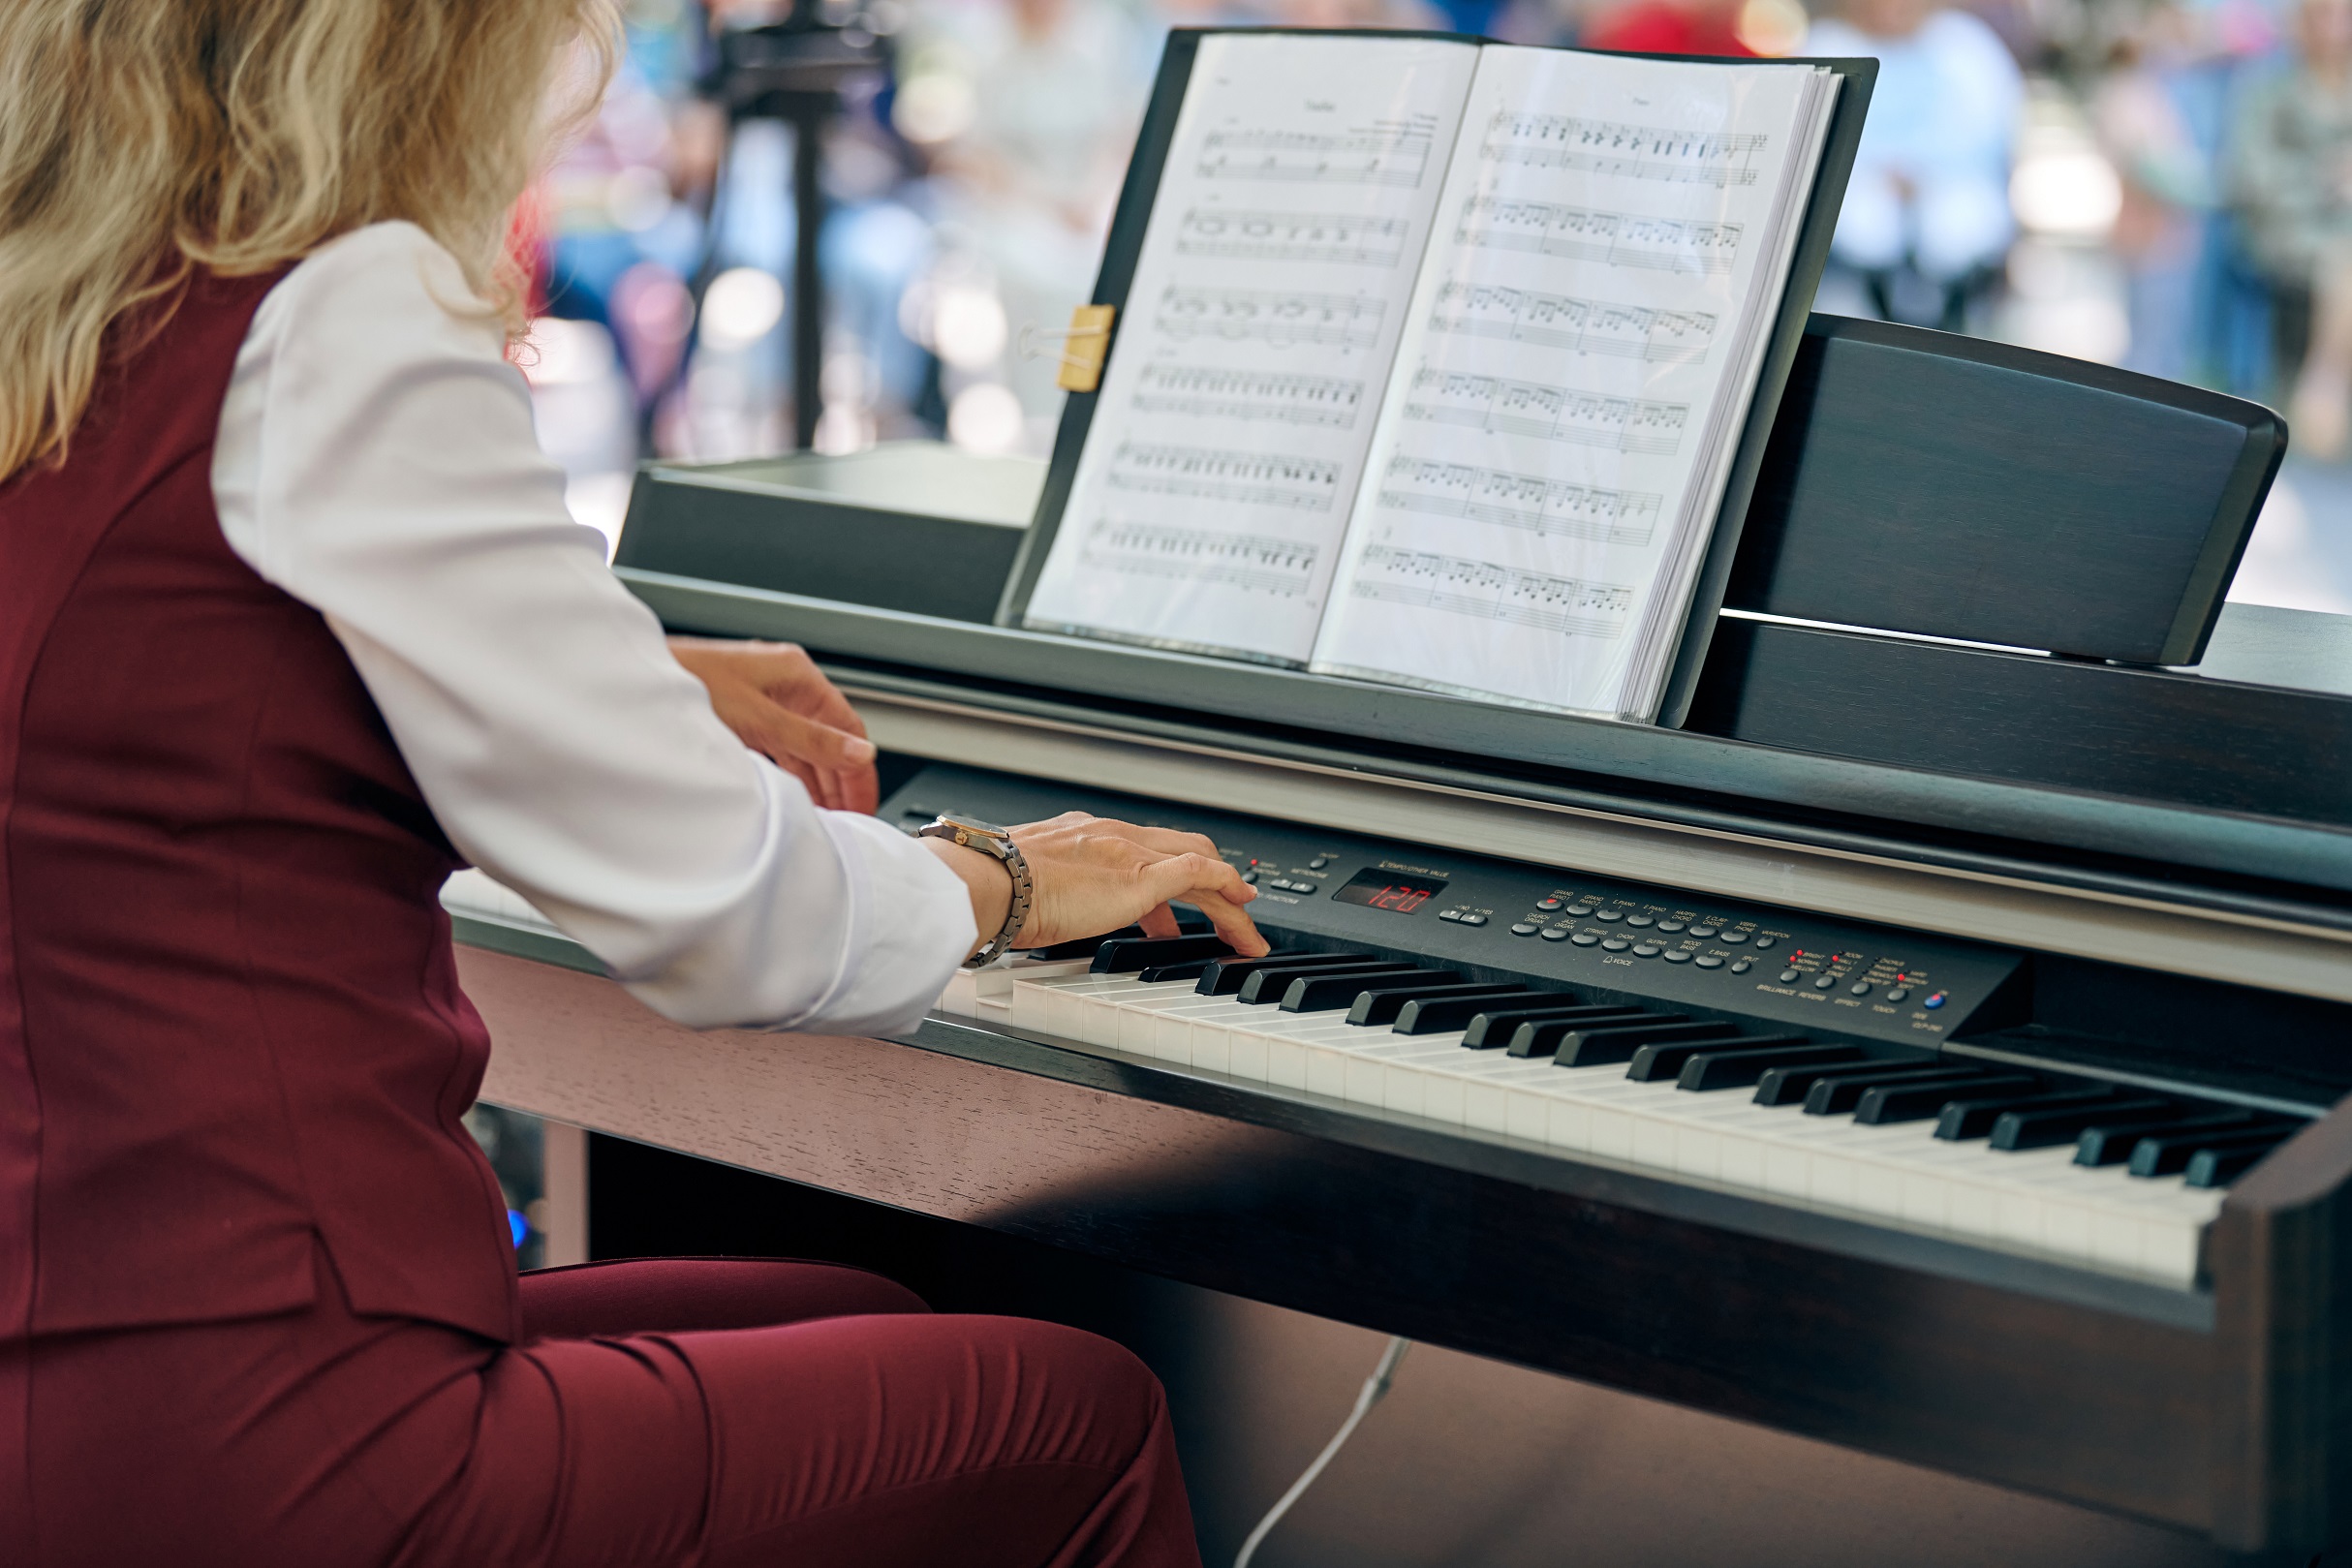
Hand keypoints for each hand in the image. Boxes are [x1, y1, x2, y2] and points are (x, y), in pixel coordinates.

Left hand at [667, 637, 877, 812]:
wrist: (629, 682)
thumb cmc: (685, 681)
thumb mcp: (759, 719)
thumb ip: (812, 740)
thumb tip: (859, 753)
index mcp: (796, 674)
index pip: (849, 726)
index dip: (860, 769)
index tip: (865, 803)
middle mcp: (783, 683)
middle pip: (829, 737)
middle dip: (841, 779)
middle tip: (849, 817)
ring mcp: (761, 698)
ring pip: (803, 745)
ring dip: (816, 780)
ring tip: (825, 815)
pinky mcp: (741, 714)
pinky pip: (779, 748)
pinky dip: (790, 773)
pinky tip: (793, 795)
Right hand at [922, 812, 1270, 959]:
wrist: (987, 884)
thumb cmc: (989, 892)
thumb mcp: (1023, 889)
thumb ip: (1039, 897)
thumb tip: (1031, 921)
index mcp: (1082, 836)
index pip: (1139, 848)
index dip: (1167, 871)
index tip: (1177, 900)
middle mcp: (1111, 835)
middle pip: (1180, 850)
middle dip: (1212, 879)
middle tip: (1232, 903)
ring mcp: (1129, 853)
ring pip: (1200, 865)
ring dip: (1229, 898)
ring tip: (1247, 928)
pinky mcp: (1140, 878)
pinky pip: (1201, 876)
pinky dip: (1229, 890)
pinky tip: (1244, 911)